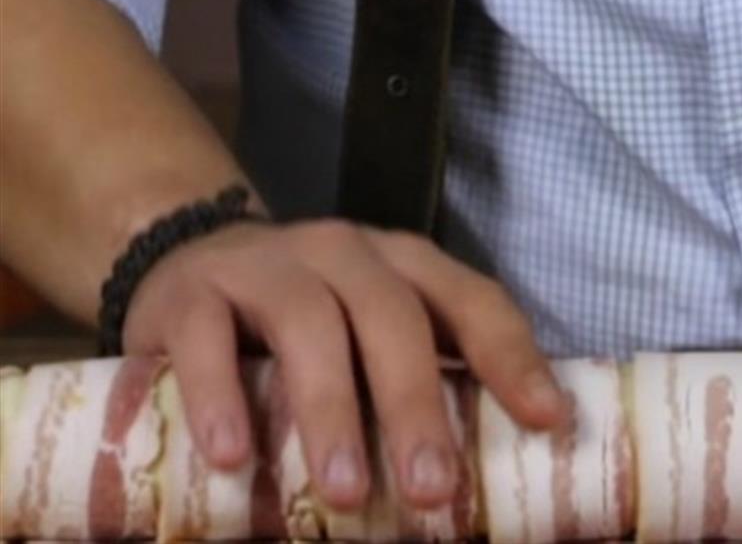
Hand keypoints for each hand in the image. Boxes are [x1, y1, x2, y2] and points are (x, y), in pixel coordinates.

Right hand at [121, 220, 565, 509]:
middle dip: (416, 404)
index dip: (513, 357)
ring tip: (347, 493)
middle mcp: (345, 252)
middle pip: (393, 317)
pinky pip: (207, 338)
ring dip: (331, 411)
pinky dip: (220, 397)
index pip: (473, 301)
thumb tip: (473, 486)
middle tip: (431, 489)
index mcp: (405, 266)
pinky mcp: (193, 289)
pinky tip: (233, 457)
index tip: (547, 421)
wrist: (189, 267)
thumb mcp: (370, 341)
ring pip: (310, 323)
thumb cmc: (308, 327)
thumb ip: (418, 382)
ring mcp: (267, 263)